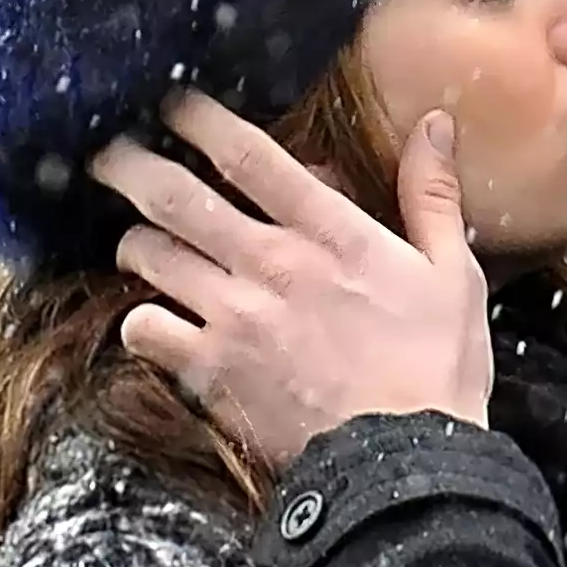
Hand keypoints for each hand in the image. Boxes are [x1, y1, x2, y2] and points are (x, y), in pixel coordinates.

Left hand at [90, 92, 492, 469]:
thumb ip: (431, 194)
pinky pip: (143, 329)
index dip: (199, 120)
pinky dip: (140, 321)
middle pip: (173, 195)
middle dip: (129, 166)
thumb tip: (434, 124)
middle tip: (111, 156)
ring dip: (137, 243)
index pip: (248, 156)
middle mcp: (270, 264)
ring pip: (147, 255)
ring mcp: (232, 318)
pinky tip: (154, 321)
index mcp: (330, 234)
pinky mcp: (210, 371)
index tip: (173, 104)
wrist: (407, 462)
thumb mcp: (454, 273)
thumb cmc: (438, 368)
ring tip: (140, 243)